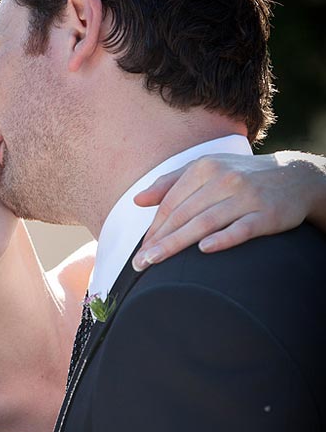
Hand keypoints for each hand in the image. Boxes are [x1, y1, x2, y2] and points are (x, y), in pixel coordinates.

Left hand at [132, 151, 325, 270]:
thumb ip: (170, 183)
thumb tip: (137, 200)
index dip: (153, 228)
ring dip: (176, 244)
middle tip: (138, 263)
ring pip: (205, 223)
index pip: (171, 203)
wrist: (295, 177)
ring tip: (154, 262)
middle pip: (183, 215)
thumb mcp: (205, 170)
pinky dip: (223, 238)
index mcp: (204, 168)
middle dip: (157, 241)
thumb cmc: (239, 176)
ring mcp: (246, 196)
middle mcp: (224, 179)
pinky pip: (241, 229)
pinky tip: (204, 249)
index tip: (140, 250)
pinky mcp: (267, 214)